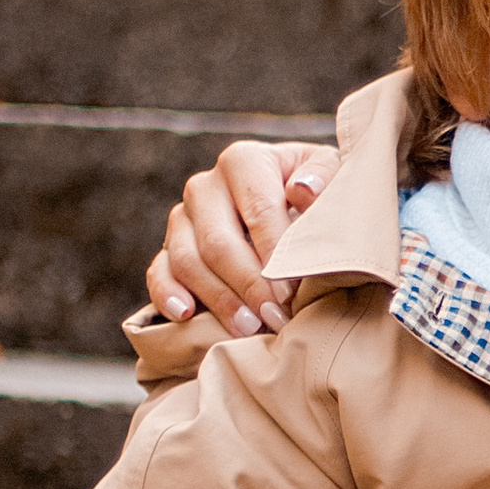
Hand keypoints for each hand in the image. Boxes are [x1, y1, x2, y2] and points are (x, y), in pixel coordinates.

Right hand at [147, 138, 337, 334]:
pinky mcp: (168, 249)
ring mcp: (182, 219)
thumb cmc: (315, 194)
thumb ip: (322, 179)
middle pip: (218, 242)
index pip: (257, 210)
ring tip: (249, 327)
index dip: (274, 253)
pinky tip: (186, 315)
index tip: (293, 290)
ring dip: (218, 299)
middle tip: (276, 317)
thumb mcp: (331, 175)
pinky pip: (158, 273)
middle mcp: (204, 187)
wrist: (289, 206)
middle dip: (249, 285)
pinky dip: (168, 295)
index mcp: (243, 162)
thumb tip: (302, 192)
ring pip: (187, 261)